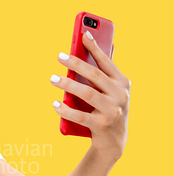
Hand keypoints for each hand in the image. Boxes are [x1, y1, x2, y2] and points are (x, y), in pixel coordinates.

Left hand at [50, 30, 130, 161]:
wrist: (114, 141)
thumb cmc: (107, 109)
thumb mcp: (110, 91)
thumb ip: (101, 74)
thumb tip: (84, 51)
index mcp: (123, 83)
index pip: (107, 62)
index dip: (95, 47)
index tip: (83, 34)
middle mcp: (120, 95)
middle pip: (94, 75)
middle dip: (76, 63)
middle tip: (59, 56)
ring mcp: (112, 111)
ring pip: (87, 94)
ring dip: (67, 84)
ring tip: (52, 78)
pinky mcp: (101, 125)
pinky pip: (79, 116)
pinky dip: (65, 110)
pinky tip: (55, 103)